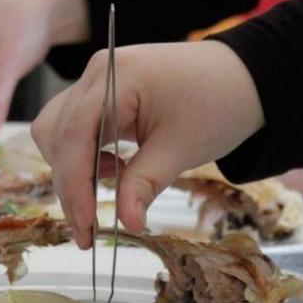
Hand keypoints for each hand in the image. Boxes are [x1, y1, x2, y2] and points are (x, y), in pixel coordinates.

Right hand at [32, 41, 264, 247]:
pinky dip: (85, 156)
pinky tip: (113, 172)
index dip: (74, 184)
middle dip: (70, 184)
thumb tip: (126, 223)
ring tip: (106, 194)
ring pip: (59, 132)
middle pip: (57, 134)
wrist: (244, 79)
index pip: (74, 134)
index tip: (84, 225)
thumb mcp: (182, 148)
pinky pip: (76, 128)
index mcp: (116, 76)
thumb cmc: (219, 103)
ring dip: (73, 170)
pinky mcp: (103, 93)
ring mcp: (97, 81)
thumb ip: (146, 183)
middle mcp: (97, 73)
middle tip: (89, 229)